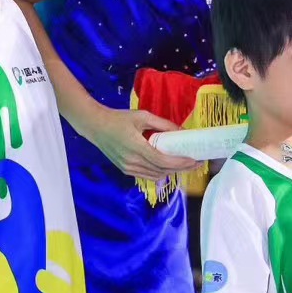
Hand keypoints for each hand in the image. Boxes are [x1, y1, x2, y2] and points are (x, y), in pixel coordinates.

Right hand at [81, 106, 198, 180]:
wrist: (95, 126)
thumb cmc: (118, 118)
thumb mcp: (142, 116)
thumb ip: (163, 124)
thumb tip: (181, 130)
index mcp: (137, 147)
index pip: (163, 161)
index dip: (180, 163)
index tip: (195, 160)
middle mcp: (132, 162)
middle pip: (162, 170)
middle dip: (182, 168)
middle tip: (196, 162)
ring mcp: (128, 168)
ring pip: (156, 175)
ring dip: (172, 172)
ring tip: (186, 165)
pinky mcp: (125, 170)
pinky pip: (147, 175)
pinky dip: (160, 173)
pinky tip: (169, 167)